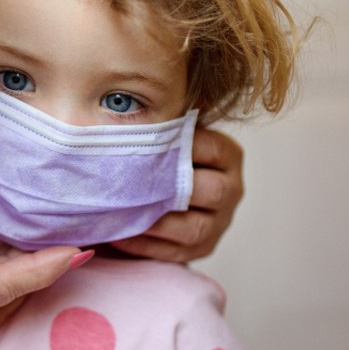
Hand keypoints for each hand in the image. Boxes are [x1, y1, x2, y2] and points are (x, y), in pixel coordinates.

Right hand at [0, 184, 83, 349]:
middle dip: (50, 266)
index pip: (0, 284)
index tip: (76, 249)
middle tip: (84, 232)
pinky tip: (18, 266)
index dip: (42, 267)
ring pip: (3, 306)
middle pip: (12, 295)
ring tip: (60, 243)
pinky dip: (9, 289)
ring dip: (32, 277)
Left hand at [111, 127, 244, 262]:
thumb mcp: (167, 133)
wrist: (158, 192)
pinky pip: (176, 251)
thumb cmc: (160, 155)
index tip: (143, 143)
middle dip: (169, 189)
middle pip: (211, 191)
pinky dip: (144, 245)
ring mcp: (220, 222)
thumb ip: (163, 119)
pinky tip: (117, 234)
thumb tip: (136, 98)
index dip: (180, 146)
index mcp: (228, 155)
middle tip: (130, 184)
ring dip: (154, 222)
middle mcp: (231, 188)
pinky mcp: (204, 247)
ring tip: (119, 213)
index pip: (211, 147)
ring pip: (193, 228)